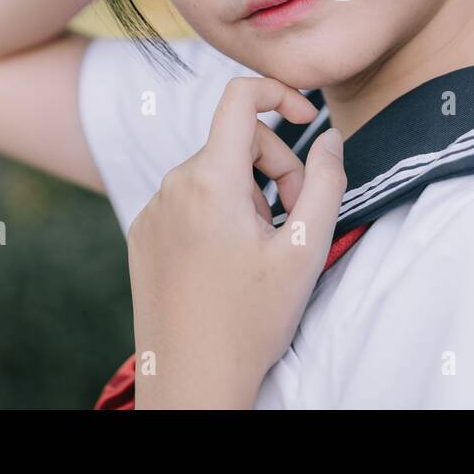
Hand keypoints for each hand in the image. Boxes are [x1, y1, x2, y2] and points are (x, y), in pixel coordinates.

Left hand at [127, 76, 346, 408]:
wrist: (190, 380)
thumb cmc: (250, 321)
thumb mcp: (306, 249)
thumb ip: (326, 181)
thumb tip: (330, 137)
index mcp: (211, 181)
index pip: (240, 97)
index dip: (280, 93)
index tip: (308, 117)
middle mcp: (173, 185)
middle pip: (236, 141)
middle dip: (275, 166)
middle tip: (295, 218)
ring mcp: (152, 210)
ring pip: (214, 172)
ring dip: (248, 194)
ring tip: (262, 249)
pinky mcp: (143, 234)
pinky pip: (188, 198)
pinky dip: (217, 212)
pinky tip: (230, 260)